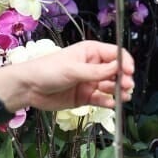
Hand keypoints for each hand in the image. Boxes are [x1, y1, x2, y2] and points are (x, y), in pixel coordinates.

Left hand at [0, 41, 134, 114]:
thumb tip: (118, 68)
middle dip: (124, 79)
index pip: (116, 54)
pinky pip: (101, 99)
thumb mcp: (73, 69)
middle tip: (126, 86)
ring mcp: (90, 82)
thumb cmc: (48, 70)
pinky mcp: (85, 97)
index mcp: (91, 52)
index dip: (125, 62)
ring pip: (111, 86)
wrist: (28, 88)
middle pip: (116, 72)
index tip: (129, 72)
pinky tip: (112, 104)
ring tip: (123, 97)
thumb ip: (97, 71)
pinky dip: (108, 102)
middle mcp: (93, 66)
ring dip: (119, 91)